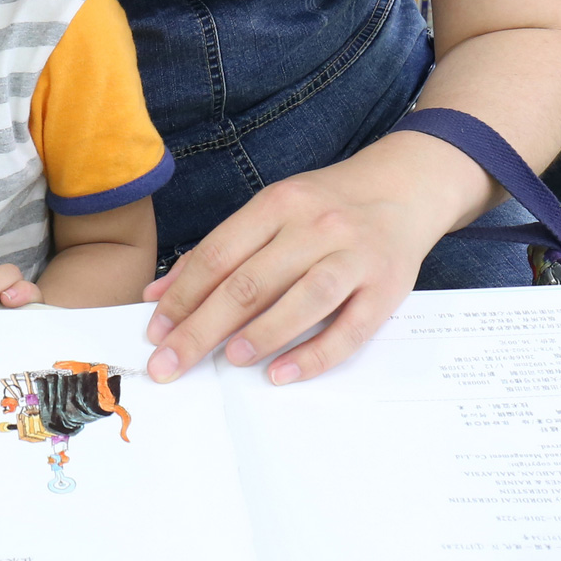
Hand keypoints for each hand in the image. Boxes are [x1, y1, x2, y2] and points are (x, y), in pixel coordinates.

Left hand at [140, 139, 456, 386]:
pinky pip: (349, 329)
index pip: (218, 254)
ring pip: (301, 300)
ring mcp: (353, 256)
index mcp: (277, 204)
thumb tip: (160, 294)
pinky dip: (314, 354)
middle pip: (250, 282)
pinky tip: (282, 373)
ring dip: (260, 334)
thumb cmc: (326, 206)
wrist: (404, 187)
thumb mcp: (271, 211)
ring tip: (228, 360)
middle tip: (170, 364)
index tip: (156, 333)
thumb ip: (218, 250)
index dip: (182, 297)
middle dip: (202, 328)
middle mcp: (315, 226)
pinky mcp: (386, 288)